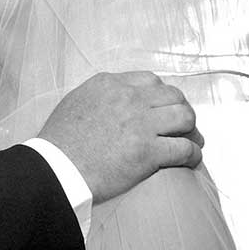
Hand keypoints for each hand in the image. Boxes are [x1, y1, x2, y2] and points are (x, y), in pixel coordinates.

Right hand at [37, 71, 202, 203]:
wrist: (55, 169)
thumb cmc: (58, 143)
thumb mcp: (75, 103)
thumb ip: (100, 97)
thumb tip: (114, 103)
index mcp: (109, 84)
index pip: (150, 81)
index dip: (161, 96)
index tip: (163, 110)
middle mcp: (128, 98)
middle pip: (173, 96)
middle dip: (181, 111)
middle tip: (182, 126)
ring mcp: (140, 124)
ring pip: (185, 117)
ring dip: (191, 130)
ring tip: (191, 141)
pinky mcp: (148, 152)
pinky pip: (184, 148)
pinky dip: (193, 154)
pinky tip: (191, 159)